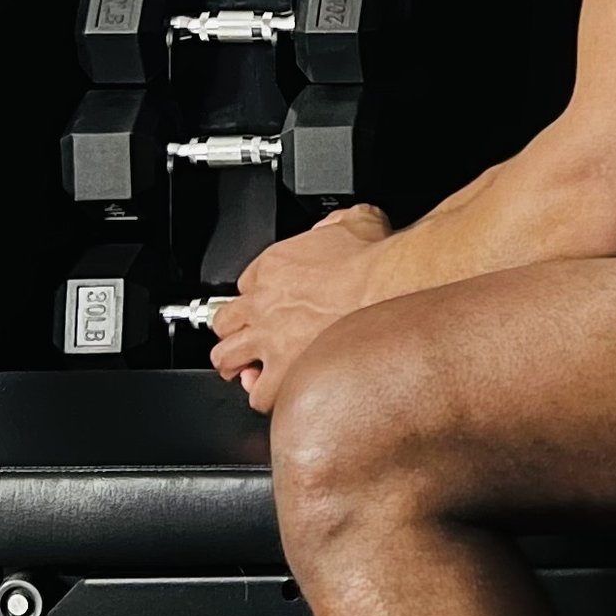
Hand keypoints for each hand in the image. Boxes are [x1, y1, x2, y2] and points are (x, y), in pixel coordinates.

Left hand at [210, 205, 393, 414]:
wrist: (392, 288)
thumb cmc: (377, 260)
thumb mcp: (356, 220)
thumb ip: (336, 223)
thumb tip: (341, 224)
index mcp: (275, 266)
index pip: (246, 283)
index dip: (258, 295)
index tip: (271, 302)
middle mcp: (263, 304)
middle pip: (223, 322)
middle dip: (235, 331)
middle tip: (248, 339)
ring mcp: (271, 340)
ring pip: (226, 359)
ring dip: (237, 365)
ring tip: (250, 371)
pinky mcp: (286, 370)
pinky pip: (259, 395)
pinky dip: (264, 396)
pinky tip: (277, 393)